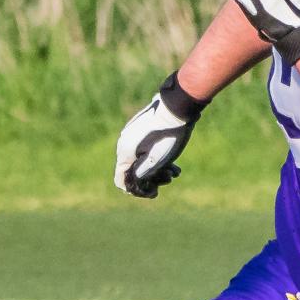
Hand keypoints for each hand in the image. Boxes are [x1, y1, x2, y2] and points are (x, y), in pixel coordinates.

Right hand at [114, 75, 204, 197]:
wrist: (178, 106)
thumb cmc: (168, 135)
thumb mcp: (157, 161)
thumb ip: (143, 174)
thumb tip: (136, 182)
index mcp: (124, 151)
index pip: (121, 180)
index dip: (135, 190)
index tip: (152, 192)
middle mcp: (124, 142)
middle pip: (132, 169)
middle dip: (151, 178)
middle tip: (169, 179)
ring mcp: (132, 134)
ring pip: (140, 159)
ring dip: (157, 169)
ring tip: (175, 172)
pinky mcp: (141, 128)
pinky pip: (144, 148)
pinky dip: (156, 157)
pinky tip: (173, 163)